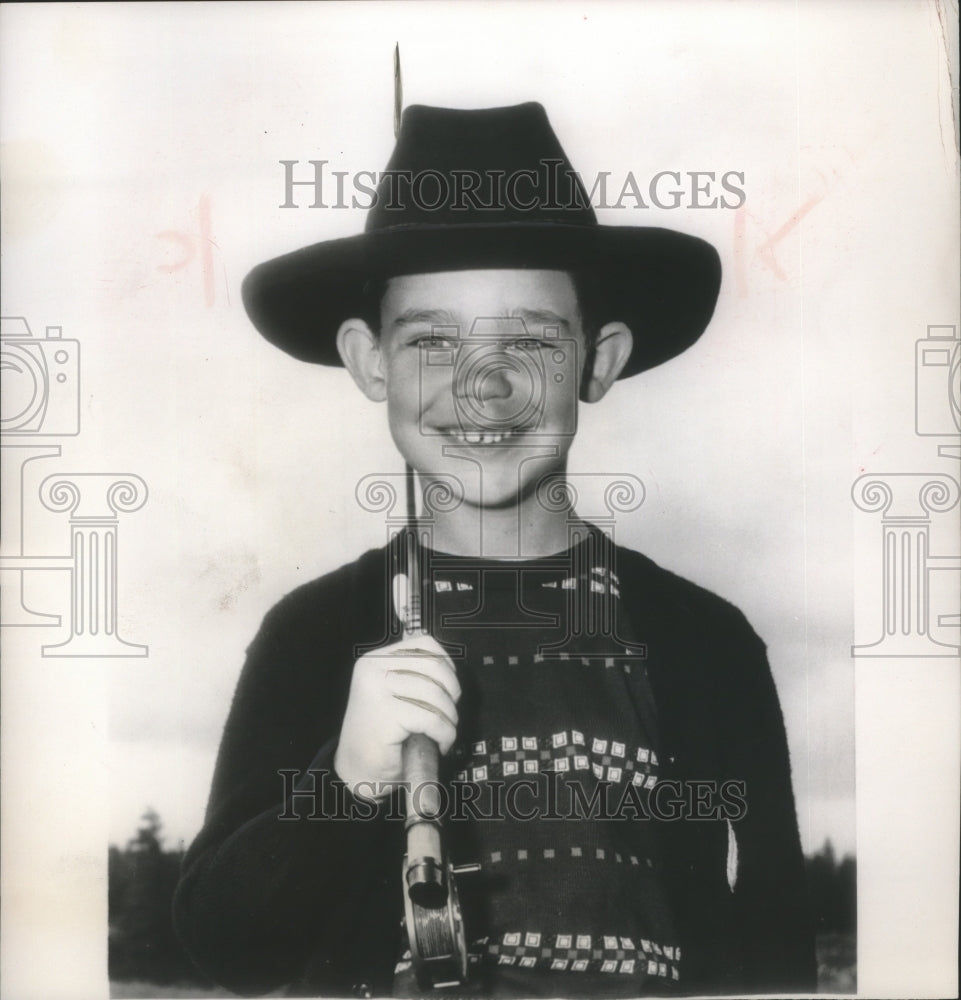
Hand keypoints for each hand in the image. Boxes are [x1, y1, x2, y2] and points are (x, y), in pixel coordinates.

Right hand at [333, 632, 460, 799]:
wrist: (357, 771)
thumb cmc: (381, 735)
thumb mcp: (394, 693)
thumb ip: (414, 674)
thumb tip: (450, 668)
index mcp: (374, 660)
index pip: (424, 644)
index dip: (447, 665)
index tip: (450, 687)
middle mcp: (372, 670)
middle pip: (434, 666)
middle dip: (451, 692)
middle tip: (448, 714)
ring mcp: (377, 690)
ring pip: (436, 693)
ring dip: (449, 717)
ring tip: (443, 732)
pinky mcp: (387, 714)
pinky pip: (433, 719)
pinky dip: (445, 734)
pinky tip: (440, 744)